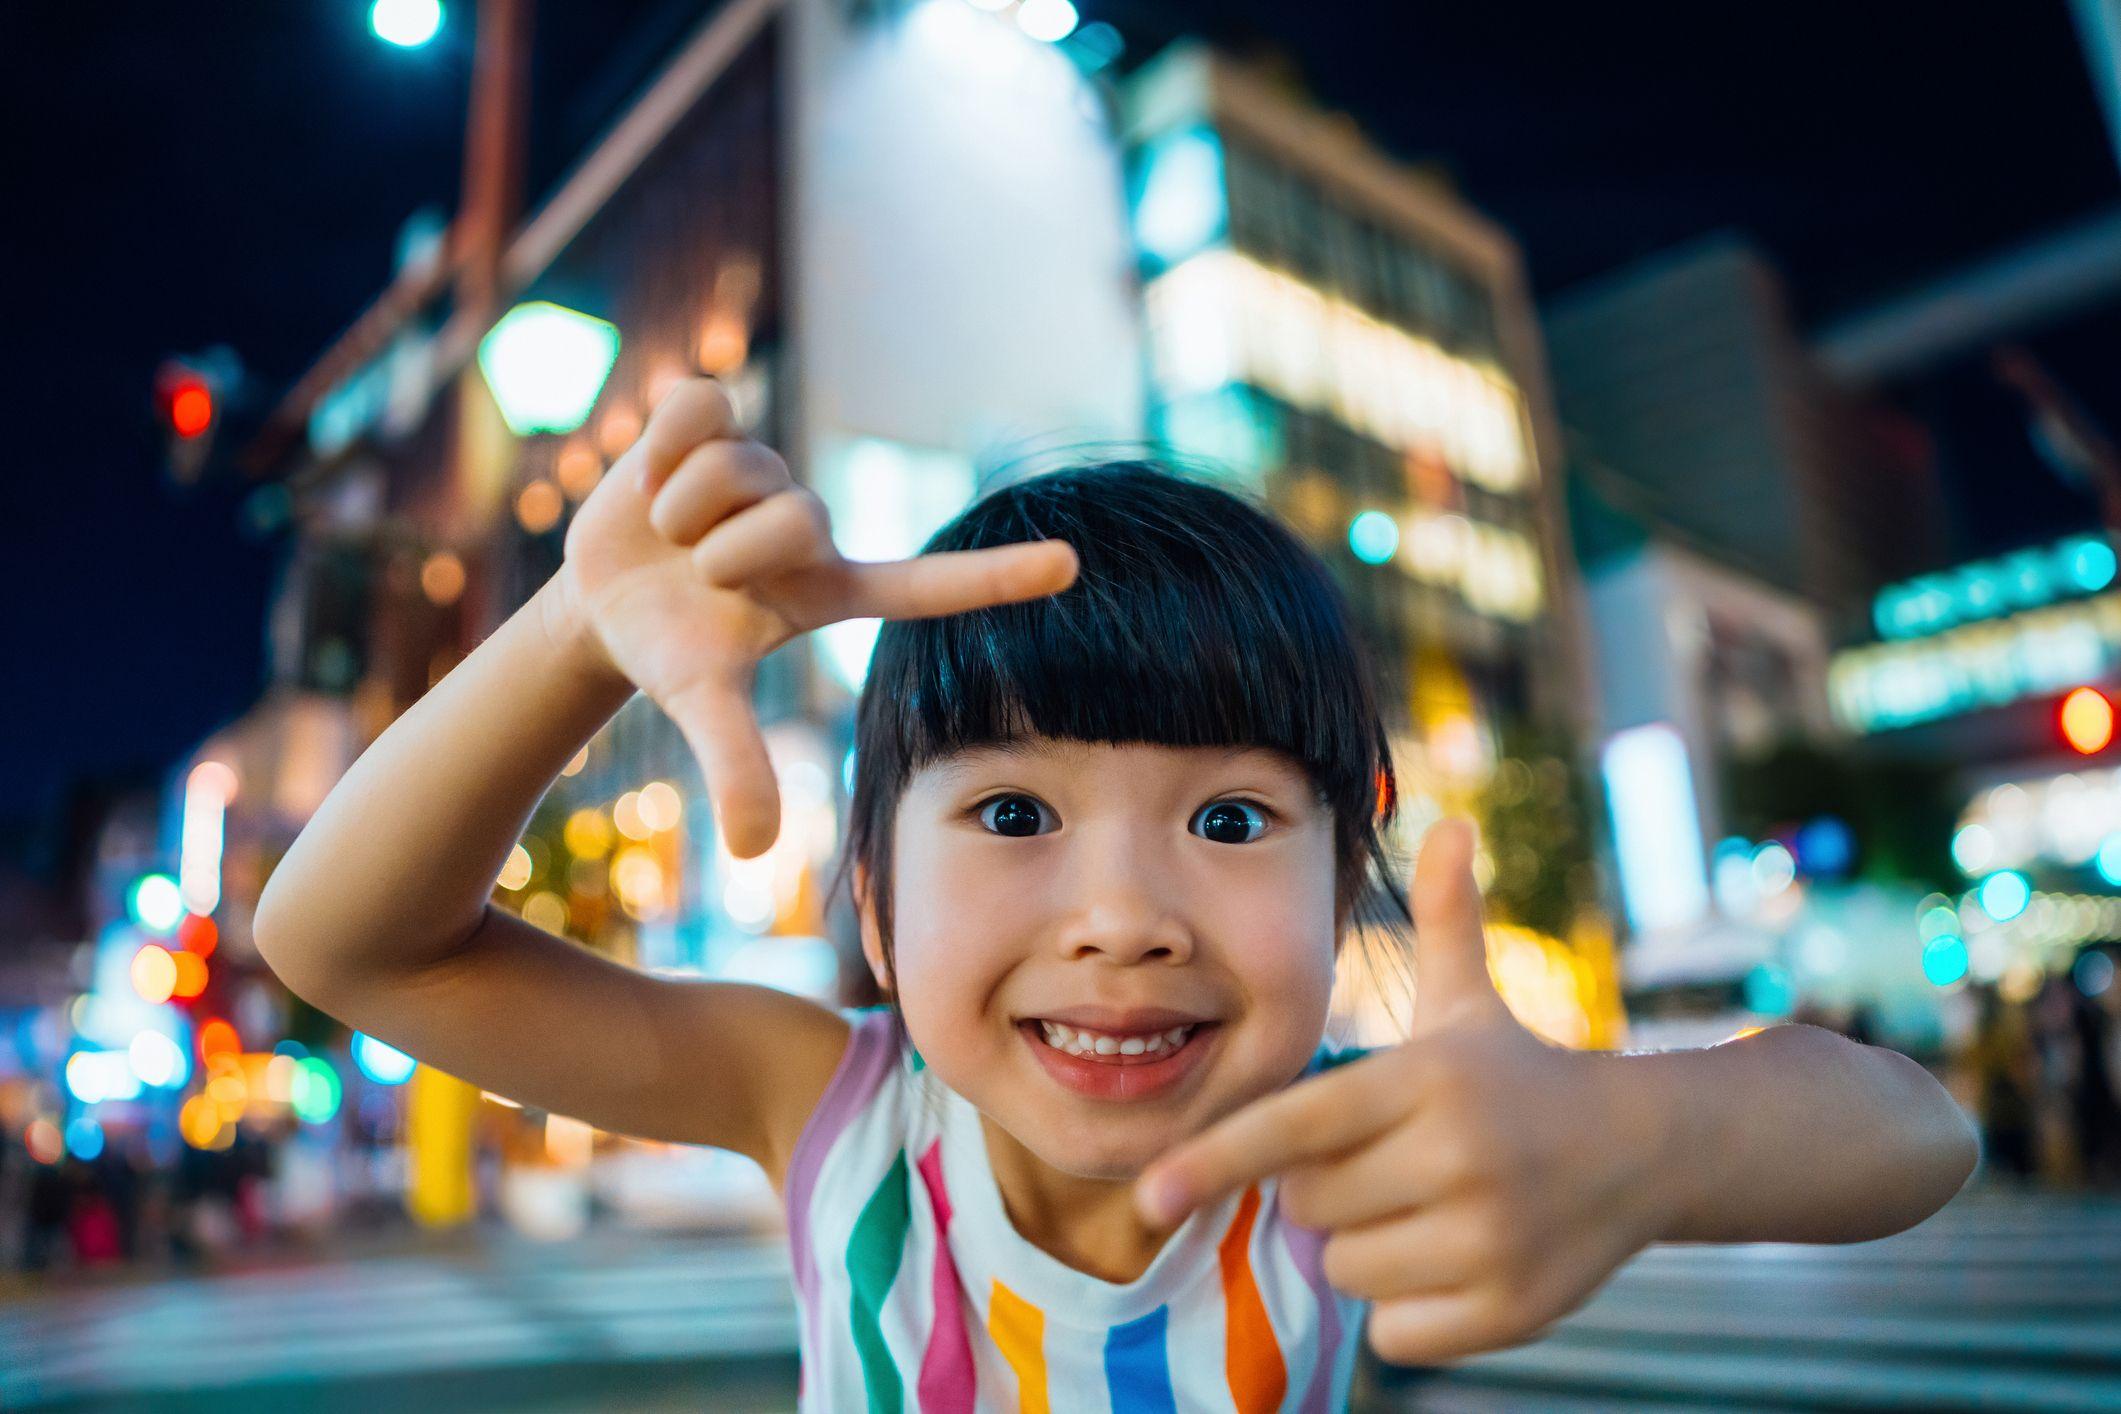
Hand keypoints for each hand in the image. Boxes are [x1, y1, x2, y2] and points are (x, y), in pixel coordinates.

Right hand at [553, 379, 1078, 857]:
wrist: (603, 599)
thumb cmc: (672, 651)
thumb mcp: (702, 704)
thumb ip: (739, 766)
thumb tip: (756, 851)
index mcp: (833, 588)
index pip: (930, 584)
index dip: (997, 577)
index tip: (1073, 566)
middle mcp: (811, 522)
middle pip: (793, 516)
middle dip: (728, 553)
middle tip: (698, 574)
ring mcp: (767, 466)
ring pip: (733, 467)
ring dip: (679, 509)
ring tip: (669, 532)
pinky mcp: (719, 418)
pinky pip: (697, 406)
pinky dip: (659, 448)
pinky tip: (650, 477)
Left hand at [1133, 820, 1673, 1364]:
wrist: (1642, 1150)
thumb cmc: (1517, 1076)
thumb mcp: (1469, 1002)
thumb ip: (1444, 918)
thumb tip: (1448, 824)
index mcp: (1427, 1080)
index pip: (1296, 1127)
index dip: (1215, 1158)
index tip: (1148, 1191)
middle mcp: (1458, 1158)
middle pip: (1307, 1205)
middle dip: (1325, 1187)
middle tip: (1386, 1158)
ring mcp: (1489, 1240)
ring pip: (1346, 1269)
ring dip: (1365, 1246)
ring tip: (1425, 1203)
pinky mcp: (1511, 1310)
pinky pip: (1394, 1332)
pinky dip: (1408, 1307)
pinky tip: (1453, 1256)